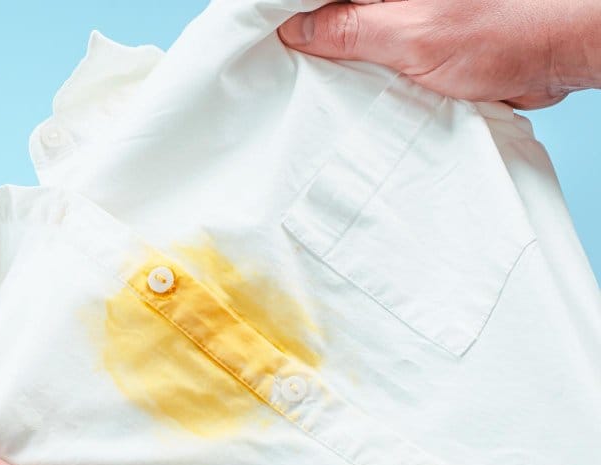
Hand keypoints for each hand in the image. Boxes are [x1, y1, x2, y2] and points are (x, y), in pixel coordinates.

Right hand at [277, 0, 600, 108]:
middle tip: (272, 75)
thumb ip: (351, 31)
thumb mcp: (412, 34)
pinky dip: (356, 83)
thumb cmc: (504, 32)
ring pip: (347, 41)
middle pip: (328, 15)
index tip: (255, 41)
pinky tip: (339, 100)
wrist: (557, 54)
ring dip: (329, 67)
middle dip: (301, 42)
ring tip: (300, 92)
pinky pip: (370, 64)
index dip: (283, 16)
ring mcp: (402, 18)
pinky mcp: (414, 47)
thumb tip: (296, 30)